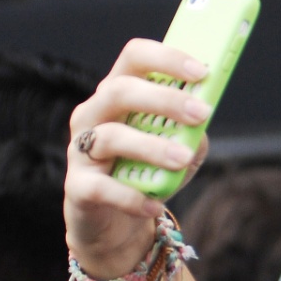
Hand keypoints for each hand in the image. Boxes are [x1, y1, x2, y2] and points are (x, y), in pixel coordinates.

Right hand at [65, 40, 209, 276]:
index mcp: (118, 94)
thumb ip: (191, 133)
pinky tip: (155, 205)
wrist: (118, 222)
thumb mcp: (179, 149)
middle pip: (120, 91)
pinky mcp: (77, 187)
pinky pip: (101, 187)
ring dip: (152, 146)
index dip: (166, 59)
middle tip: (202, 112)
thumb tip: (201, 126)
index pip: (134, 58)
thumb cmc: (150, 172)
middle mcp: (93, 114)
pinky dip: (131, 196)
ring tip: (183, 159)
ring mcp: (80, 149)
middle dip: (164, 99)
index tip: (202, 71)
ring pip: (110, 136)